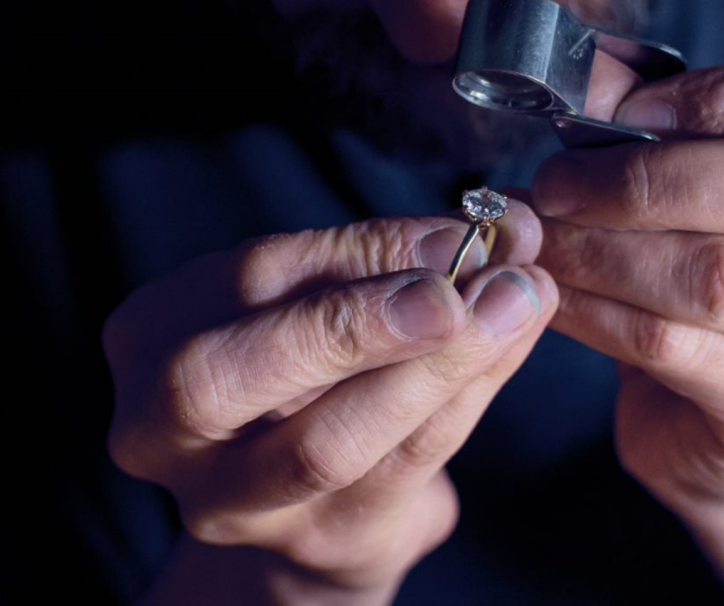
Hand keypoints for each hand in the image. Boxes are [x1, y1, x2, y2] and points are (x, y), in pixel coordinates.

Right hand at [103, 207, 555, 603]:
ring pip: (330, 441)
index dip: (357, 253)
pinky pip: (399, 473)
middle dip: (357, 325)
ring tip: (518, 303)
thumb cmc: (297, 364)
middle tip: (461, 289)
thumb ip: (370, 265)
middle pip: (237, 375)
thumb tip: (470, 233)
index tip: (449, 231)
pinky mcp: (314, 544)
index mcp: (152, 336)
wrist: (297, 487)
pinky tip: (510, 349)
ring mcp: (232, 503)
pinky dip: (465, 401)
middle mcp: (166, 431)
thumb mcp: (305, 299)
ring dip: (439, 364)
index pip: (250, 280)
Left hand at [531, 62, 723, 602]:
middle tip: (554, 183)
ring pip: (704, 274)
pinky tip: (548, 291)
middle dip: (637, 179)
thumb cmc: (702, 295)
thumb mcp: (691, 209)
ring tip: (535, 235)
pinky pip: (664, 343)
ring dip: (595, 247)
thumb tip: (593, 78)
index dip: (699, 103)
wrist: (720, 423)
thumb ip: (660, 141)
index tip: (610, 106)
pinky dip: (589, 307)